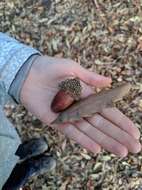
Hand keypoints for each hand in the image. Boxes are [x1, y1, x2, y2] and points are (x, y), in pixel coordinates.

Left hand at [21, 55, 140, 156]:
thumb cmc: (50, 67)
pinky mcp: (56, 121)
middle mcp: (80, 107)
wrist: (28, 73)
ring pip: (90, 131)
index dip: (121, 121)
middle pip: (102, 124)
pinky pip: (72, 133)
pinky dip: (84, 141)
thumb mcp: (72, 68)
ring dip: (106, 141)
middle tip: (135, 148)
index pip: (108, 110)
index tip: (134, 132)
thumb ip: (90, 77)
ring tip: (121, 152)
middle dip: (118, 135)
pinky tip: (97, 149)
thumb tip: (110, 82)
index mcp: (86, 95)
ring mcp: (68, 116)